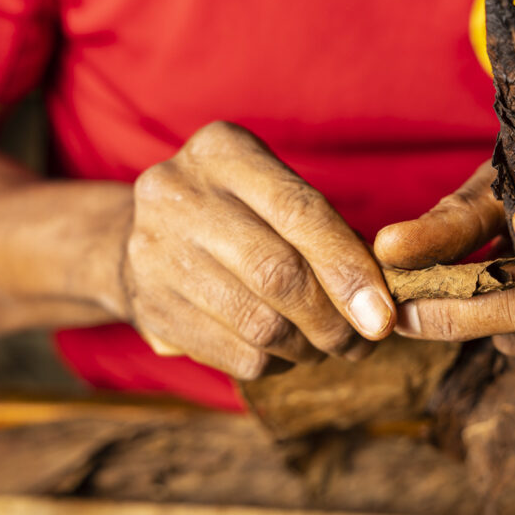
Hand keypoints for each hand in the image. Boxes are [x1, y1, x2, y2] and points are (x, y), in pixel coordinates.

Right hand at [119, 122, 395, 378]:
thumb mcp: (270, 191)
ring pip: (260, 324)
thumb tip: (379, 297)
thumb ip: (323, 229)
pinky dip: (277, 363)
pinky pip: (237, 355)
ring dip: (310, 348)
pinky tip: (286, 352)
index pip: (299, 211)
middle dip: (334, 319)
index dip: (348, 267)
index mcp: (222, 151)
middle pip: (278, 274)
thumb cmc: (234, 212)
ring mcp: (153, 253)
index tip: (383, 313)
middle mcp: (178, 195)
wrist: (131, 235)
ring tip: (329, 346)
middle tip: (365, 340)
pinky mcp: (148, 309)